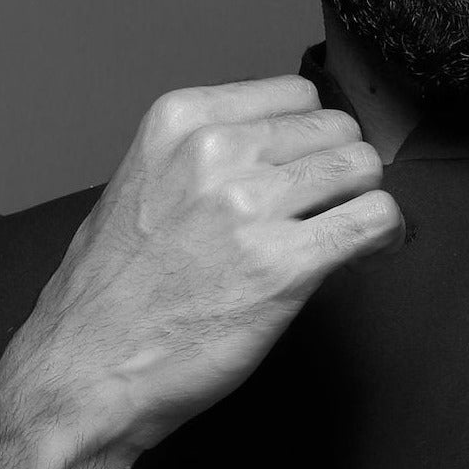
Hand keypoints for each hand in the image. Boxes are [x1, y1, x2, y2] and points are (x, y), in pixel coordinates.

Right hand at [1, 73, 402, 457]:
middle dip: (342, 168)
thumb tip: (283, 154)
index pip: (295, 93)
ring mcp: (249, 207)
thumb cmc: (110, 299)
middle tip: (332, 210)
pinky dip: (385, 236)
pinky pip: (376, 220)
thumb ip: (206, 159)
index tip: (309, 169)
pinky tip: (367, 255)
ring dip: (365, 201)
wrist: (83, 375)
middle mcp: (215, 153)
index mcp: (179, 123)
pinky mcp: (284, 267)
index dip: (312, 136)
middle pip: (335, 127)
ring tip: (350, 234)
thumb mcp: (141, 189)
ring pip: (363, 167)